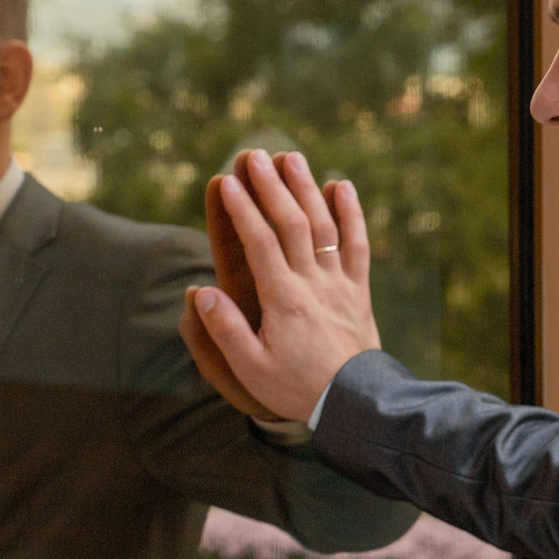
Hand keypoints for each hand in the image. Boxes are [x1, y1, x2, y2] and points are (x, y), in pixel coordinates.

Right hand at [184, 149, 382, 424]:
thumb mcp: (251, 369)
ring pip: (324, 226)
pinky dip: (351, 213)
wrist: (356, 404)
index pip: (261, 243)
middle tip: (253, 155)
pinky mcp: (359, 291)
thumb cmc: (297, 389)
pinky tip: (342, 186)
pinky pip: (358, 244)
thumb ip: (225, 329)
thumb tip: (200, 291)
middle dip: (271, 186)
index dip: (244, 210)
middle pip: (292, 223)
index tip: (227, 182)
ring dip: (307, 188)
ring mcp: (340, 284)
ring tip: (291, 158)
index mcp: (284, 300)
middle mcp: (313, 283)